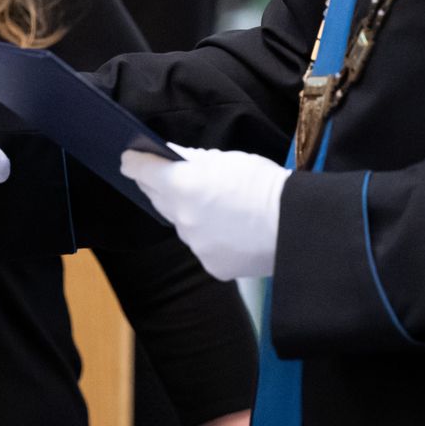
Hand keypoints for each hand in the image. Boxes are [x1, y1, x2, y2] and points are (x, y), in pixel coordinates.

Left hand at [119, 145, 286, 278]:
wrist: (296, 227)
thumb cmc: (265, 185)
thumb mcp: (230, 160)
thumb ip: (197, 162)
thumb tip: (177, 160)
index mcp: (183, 186)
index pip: (144, 172)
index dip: (134, 163)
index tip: (128, 159)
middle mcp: (182, 218)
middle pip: (158, 199)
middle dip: (158, 187)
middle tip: (162, 177)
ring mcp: (195, 245)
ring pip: (182, 225)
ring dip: (188, 214)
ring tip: (210, 205)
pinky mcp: (211, 266)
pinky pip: (202, 247)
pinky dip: (209, 237)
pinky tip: (228, 230)